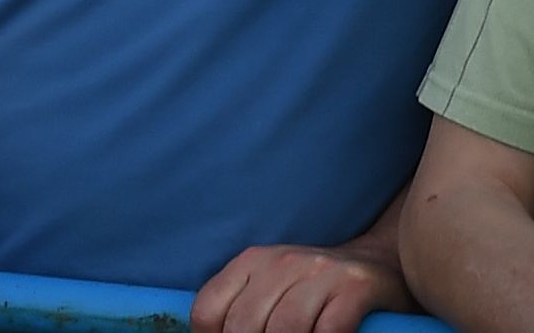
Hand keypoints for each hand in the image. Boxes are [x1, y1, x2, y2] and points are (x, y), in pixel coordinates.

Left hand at [191, 238, 407, 332]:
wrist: (379, 263)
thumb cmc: (316, 286)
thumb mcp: (272, 286)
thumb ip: (244, 309)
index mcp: (251, 262)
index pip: (208, 310)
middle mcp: (281, 262)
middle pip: (245, 324)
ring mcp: (320, 273)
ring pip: (286, 328)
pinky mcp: (355, 287)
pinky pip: (330, 329)